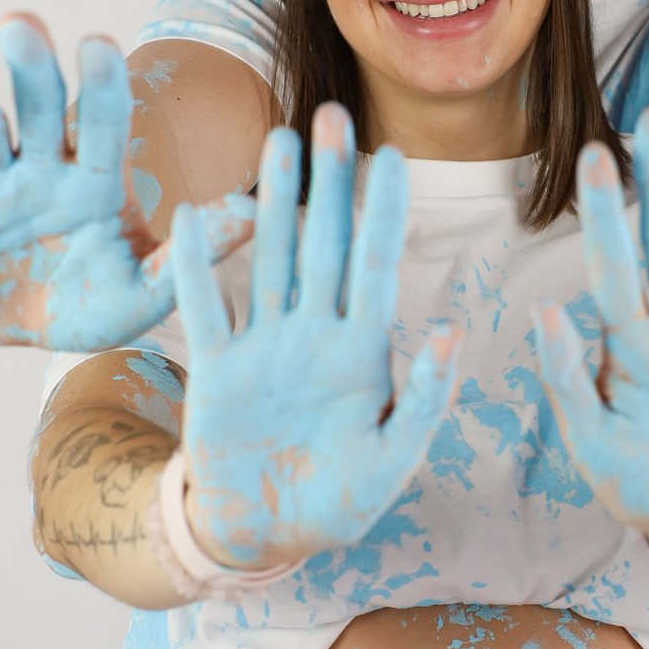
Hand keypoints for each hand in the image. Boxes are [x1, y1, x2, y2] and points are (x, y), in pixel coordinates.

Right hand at [0, 15, 254, 348]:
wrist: (26, 332)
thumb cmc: (93, 306)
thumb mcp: (146, 291)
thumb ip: (192, 256)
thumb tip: (257, 214)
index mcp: (94, 178)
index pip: (101, 121)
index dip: (98, 85)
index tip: (98, 44)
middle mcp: (43, 166)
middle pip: (38, 108)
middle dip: (30, 69)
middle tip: (20, 24)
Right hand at [173, 103, 461, 569]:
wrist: (264, 534)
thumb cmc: (339, 501)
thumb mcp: (395, 458)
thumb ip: (424, 397)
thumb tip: (453, 331)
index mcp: (363, 353)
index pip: (376, 267)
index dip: (383, 213)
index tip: (392, 156)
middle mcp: (314, 335)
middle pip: (324, 243)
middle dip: (328, 181)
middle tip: (331, 114)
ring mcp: (265, 345)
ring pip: (271, 257)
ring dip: (273, 201)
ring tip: (279, 139)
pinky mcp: (219, 367)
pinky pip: (207, 307)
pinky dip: (198, 265)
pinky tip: (195, 214)